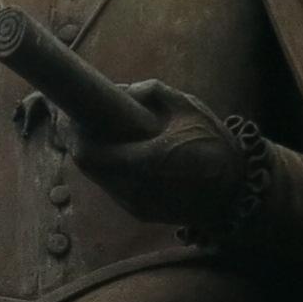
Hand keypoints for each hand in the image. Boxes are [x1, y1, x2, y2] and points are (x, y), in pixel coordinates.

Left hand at [68, 81, 251, 232]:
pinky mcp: (141, 212)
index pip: (88, 151)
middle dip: (79, 141)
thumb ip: (151, 92)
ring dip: (94, 156)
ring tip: (97, 133)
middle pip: (88, 165)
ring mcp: (136, 204)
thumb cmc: (214, 144)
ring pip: (100, 178)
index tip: (67, 113)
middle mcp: (134, 188)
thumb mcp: (187, 106)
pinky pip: (114, 188)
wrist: (236, 191)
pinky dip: (109, 169)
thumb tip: (120, 89)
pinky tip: (119, 153)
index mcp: (144, 161)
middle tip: (75, 120)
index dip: (71, 132)